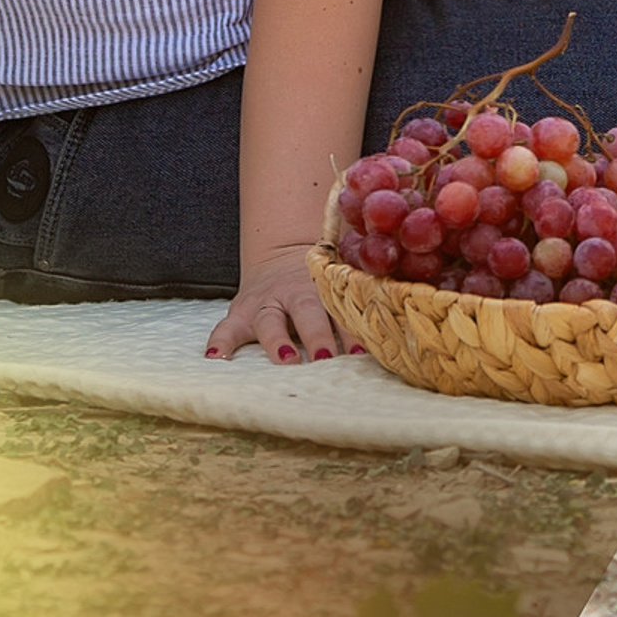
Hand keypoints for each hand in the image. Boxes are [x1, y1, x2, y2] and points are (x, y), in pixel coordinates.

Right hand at [206, 246, 355, 365]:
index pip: (342, 308)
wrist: (282, 257)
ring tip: (284, 360)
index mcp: (326, 287)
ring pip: (270, 320)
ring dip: (276, 341)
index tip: (365, 350)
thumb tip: (400, 332)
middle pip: (308, 312)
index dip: (353, 328)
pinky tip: (216, 358)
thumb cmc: (323, 284)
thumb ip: (362, 301)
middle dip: (318, 336)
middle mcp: (296, 293)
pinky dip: (220, 342)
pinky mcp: (240, 314)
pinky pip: (226, 328)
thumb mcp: (341, 284)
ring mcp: (266, 303)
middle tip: (327, 359)